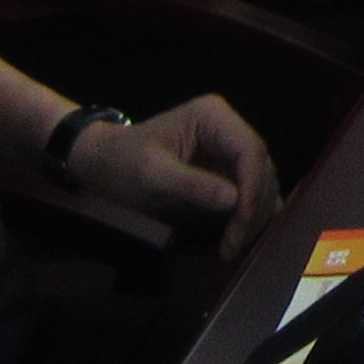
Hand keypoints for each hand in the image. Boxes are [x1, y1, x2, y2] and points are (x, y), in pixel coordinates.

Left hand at [76, 95, 281, 260]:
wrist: (103, 163)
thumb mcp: (151, 174)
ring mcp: (228, 148)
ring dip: (251, 215)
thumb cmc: (122, 162)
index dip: (253, 186)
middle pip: (259, 167)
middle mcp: (228, 128)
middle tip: (234, 243)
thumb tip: (234, 201)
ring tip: (231, 246)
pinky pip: (248, 190)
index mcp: (213, 117)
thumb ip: (192, 185)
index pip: (249, 150)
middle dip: (252, 207)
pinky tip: (241, 237)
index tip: (243, 220)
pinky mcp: (226, 168)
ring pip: (260, 182)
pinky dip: (248, 214)